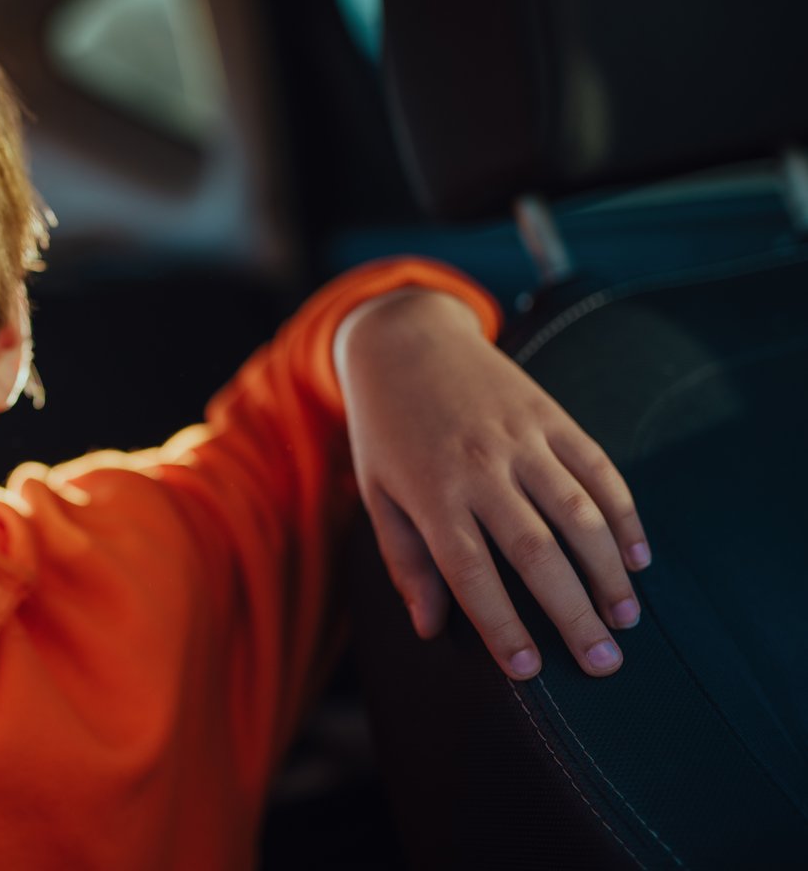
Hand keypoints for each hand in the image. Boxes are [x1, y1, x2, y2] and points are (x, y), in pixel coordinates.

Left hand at [334, 288, 651, 679]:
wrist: (405, 343)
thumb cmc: (387, 432)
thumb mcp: (378, 495)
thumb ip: (406, 561)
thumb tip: (429, 627)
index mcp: (432, 494)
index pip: (470, 572)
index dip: (500, 623)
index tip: (527, 671)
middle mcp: (480, 468)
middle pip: (536, 552)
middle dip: (573, 613)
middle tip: (603, 664)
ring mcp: (521, 439)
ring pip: (579, 513)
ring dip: (609, 571)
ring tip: (625, 619)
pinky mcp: (550, 417)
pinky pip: (597, 470)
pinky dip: (623, 516)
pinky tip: (638, 558)